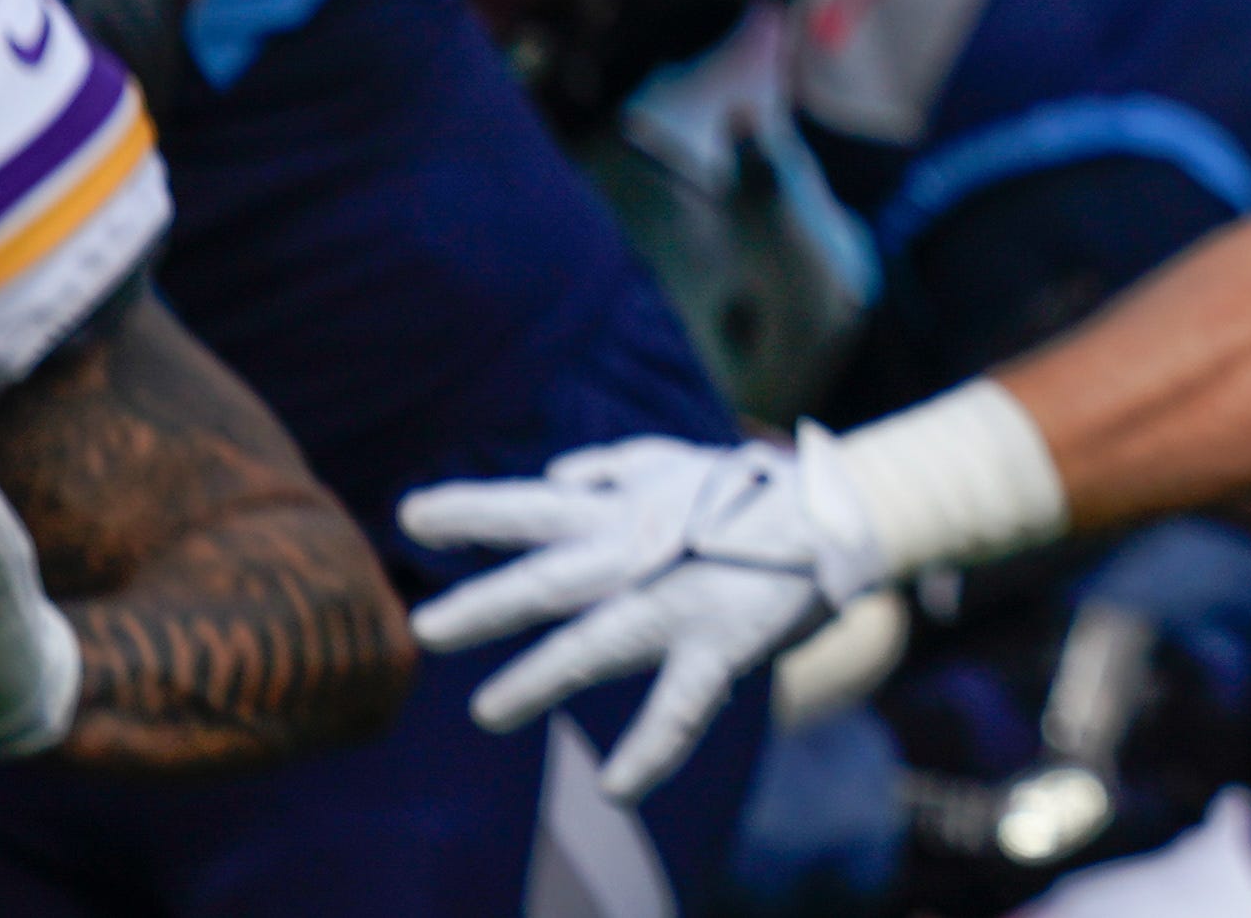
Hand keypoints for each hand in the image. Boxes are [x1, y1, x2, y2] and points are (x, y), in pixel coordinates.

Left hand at [404, 432, 882, 798]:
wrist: (840, 510)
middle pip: (552, 579)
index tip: (410, 515)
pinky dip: (650, 748)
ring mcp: (681, 601)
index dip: (472, 511)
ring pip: (604, 642)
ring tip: (489, 713)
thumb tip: (562, 473)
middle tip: (429, 629)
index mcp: (625, 510)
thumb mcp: (678, 463)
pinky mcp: (724, 643)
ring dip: (544, 677)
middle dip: (489, 604)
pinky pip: (682, 704)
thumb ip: (615, 468)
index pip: (532, 507)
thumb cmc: (747, 491)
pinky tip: (615, 788)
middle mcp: (643, 554)